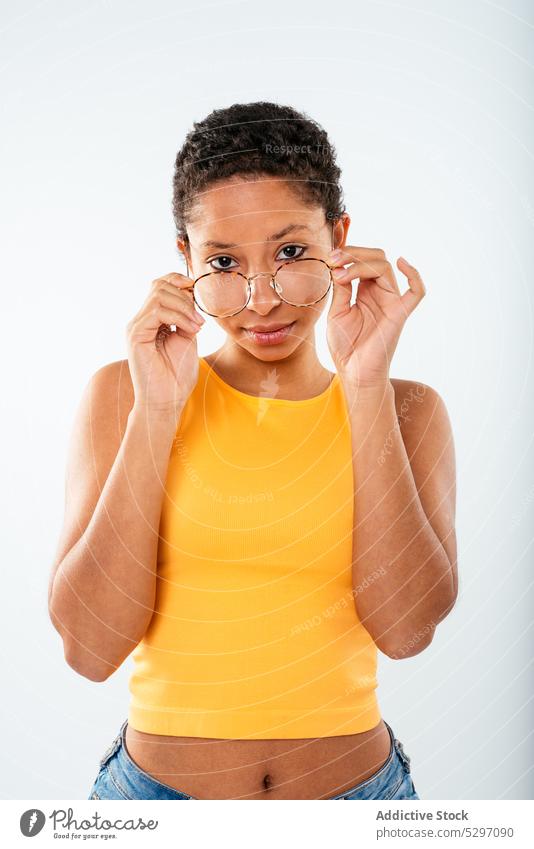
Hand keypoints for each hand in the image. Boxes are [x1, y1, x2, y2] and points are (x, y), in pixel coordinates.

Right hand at [126, 272, 204, 415]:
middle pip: (160, 285)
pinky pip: (156, 312)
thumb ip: (187, 318)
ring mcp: (136, 326)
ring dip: (185, 307)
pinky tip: (190, 330)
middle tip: (200, 318)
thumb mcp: (188, 339)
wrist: (167, 401)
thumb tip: (192, 297)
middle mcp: (141, 320)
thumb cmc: (176, 376)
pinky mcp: (135, 335)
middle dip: (186, 296)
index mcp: (152, 320)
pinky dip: (179, 317)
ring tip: (197, 326)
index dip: (181, 282)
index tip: (199, 296)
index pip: (161, 285)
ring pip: (159, 295)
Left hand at [326, 247, 425, 388]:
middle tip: (334, 259)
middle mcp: (380, 293)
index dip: (348, 255)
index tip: (329, 259)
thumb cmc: (346, 347)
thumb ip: (341, 289)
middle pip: (376, 258)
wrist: (354, 373)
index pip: (362, 262)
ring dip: (361, 263)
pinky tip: (402, 263)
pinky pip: (417, 292)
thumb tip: (339, 265)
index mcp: (365, 292)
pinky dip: (414, 275)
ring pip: (385, 267)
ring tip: (341, 272)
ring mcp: (391, 302)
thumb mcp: (336, 312)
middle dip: (354, 253)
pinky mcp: (400, 314)